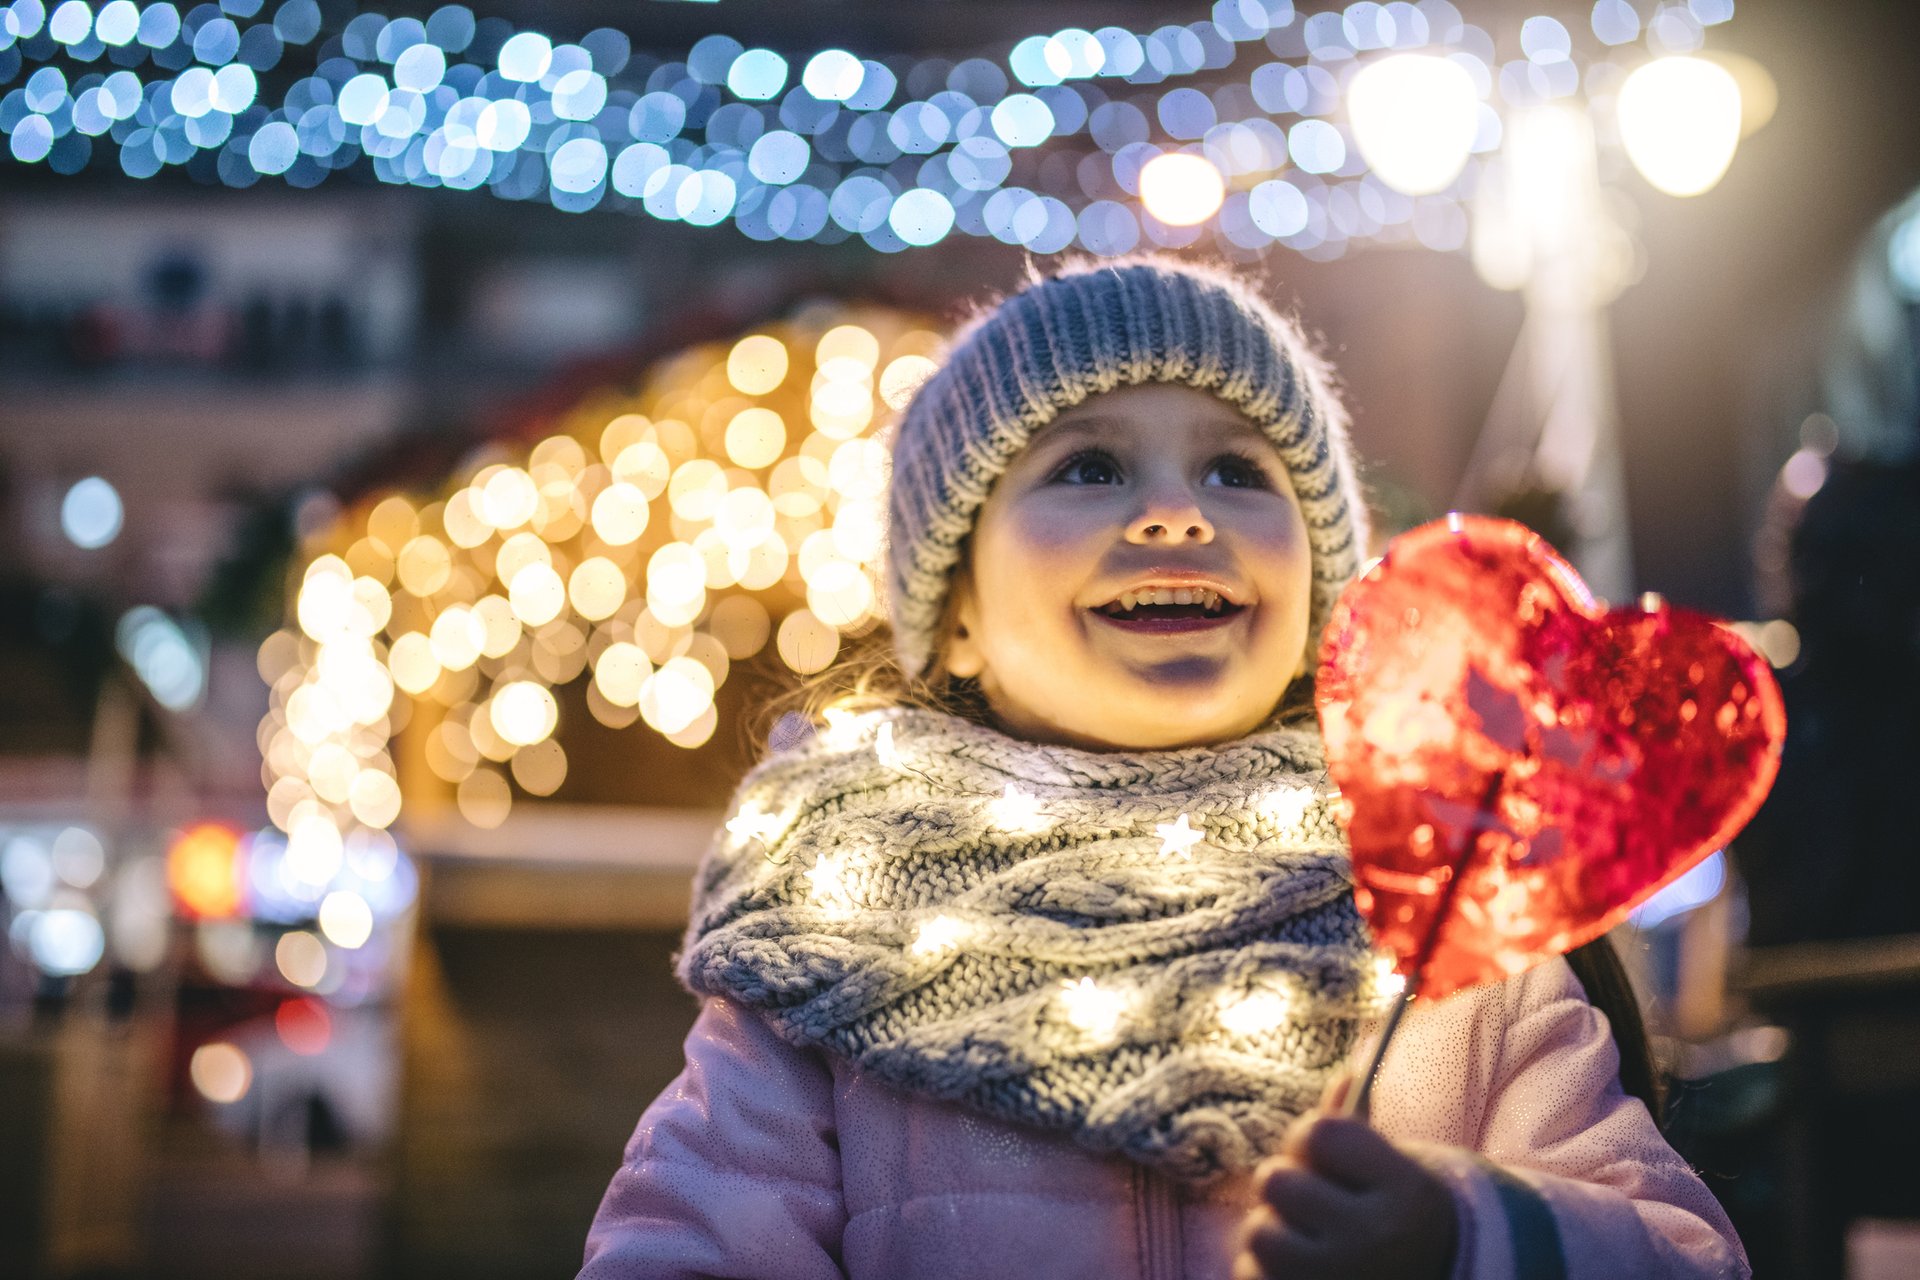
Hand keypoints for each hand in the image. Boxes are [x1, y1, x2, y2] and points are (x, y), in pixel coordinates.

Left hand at [1233, 1076, 1457, 1279]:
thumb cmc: (1397, 1223)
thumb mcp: (1393, 1174)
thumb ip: (1357, 1129)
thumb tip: (1345, 1075)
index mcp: (1403, 1192)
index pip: (1320, 1132)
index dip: (1310, 1137)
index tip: (1324, 1155)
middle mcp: (1372, 1238)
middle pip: (1276, 1180)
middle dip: (1287, 1185)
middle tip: (1312, 1203)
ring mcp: (1337, 1279)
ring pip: (1258, 1232)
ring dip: (1274, 1232)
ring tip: (1306, 1242)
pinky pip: (1249, 1274)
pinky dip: (1263, 1272)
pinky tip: (1299, 1272)